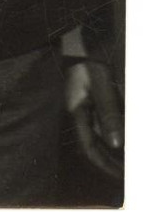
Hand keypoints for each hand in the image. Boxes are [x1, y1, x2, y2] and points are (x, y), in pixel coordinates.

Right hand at [65, 53, 123, 179]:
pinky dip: (122, 126)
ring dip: (122, 142)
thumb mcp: (100, 83)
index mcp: (77, 109)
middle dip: (116, 158)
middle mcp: (83, 110)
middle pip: (99, 142)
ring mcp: (91, 103)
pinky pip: (112, 117)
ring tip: (133, 155)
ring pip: (108, 131)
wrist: (87, 35)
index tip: (124, 176)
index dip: (105, 165)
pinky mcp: (101, 96)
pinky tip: (131, 128)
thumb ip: (108, 111)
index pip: (89, 147)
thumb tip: (116, 143)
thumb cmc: (90, 56)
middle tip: (133, 169)